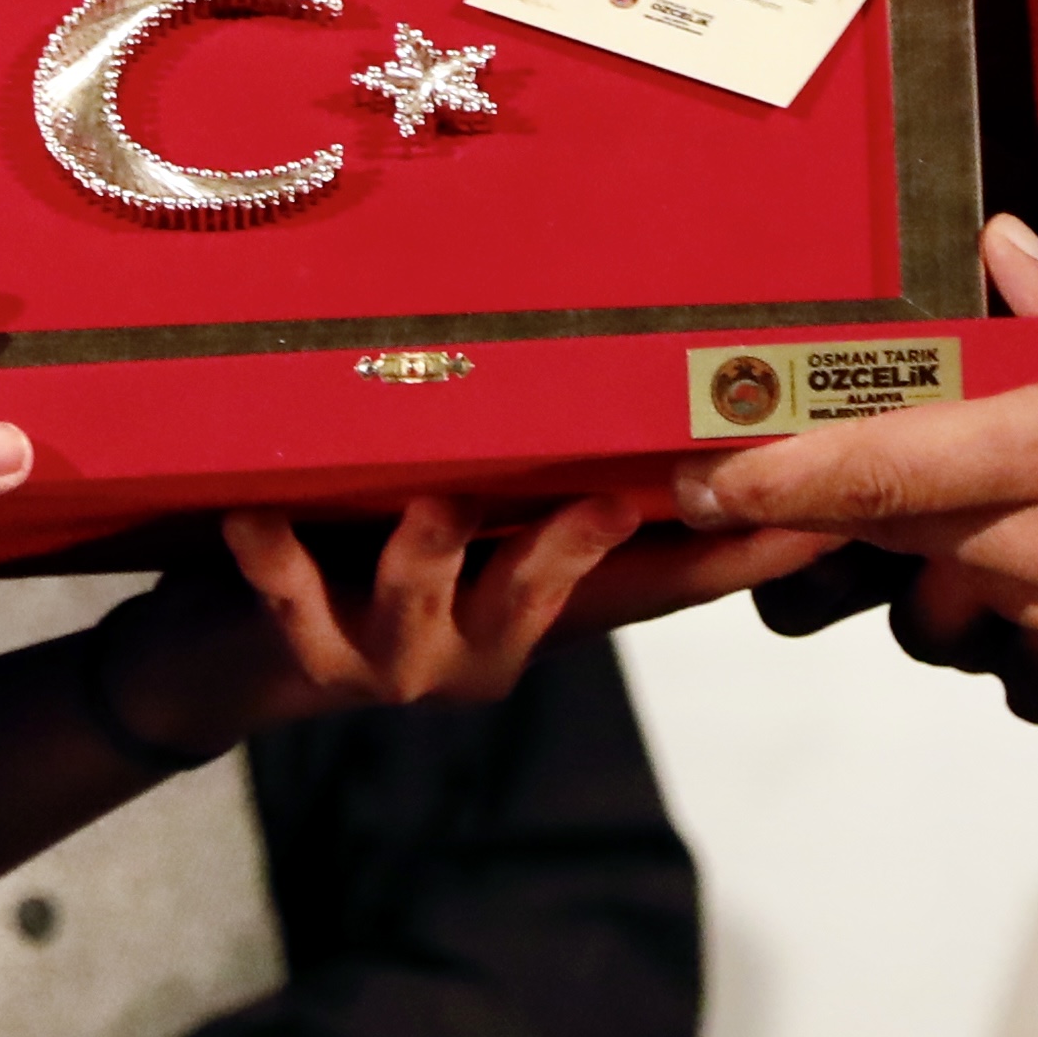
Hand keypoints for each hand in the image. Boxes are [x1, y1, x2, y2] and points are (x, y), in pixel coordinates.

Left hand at [85, 493, 829, 763]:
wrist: (219, 666)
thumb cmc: (351, 560)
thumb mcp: (460, 515)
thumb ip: (534, 468)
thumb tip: (621, 370)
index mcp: (536, 605)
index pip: (658, 581)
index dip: (738, 556)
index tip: (818, 515)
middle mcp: (485, 644)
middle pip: (554, 595)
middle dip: (584, 546)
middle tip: (617, 499)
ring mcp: (402, 659)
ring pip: (428, 601)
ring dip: (429, 552)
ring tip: (431, 503)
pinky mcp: (312, 658)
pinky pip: (297, 602)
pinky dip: (278, 560)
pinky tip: (255, 515)